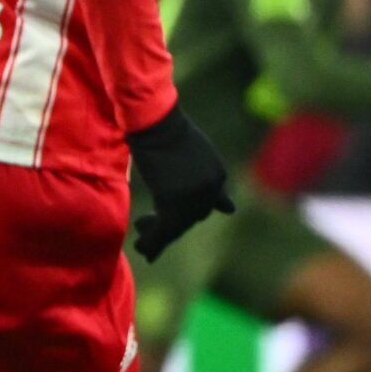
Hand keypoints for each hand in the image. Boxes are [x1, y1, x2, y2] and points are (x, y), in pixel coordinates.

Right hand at [127, 105, 233, 261]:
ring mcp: (194, 197)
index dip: (183, 213)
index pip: (205, 205)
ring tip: (141, 244)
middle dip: (170, 224)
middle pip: (192, 217)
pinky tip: (141, 249)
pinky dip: (153, 242)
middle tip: (143, 223)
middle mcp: (211, 189)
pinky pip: (165, 230)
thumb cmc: (167, 131)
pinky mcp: (174, 203)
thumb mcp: (196, 154)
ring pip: (177, 226)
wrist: (155, 122)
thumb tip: (229, 209)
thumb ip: (206, 180)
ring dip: (158, 236)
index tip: (161, 216)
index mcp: (218, 175)